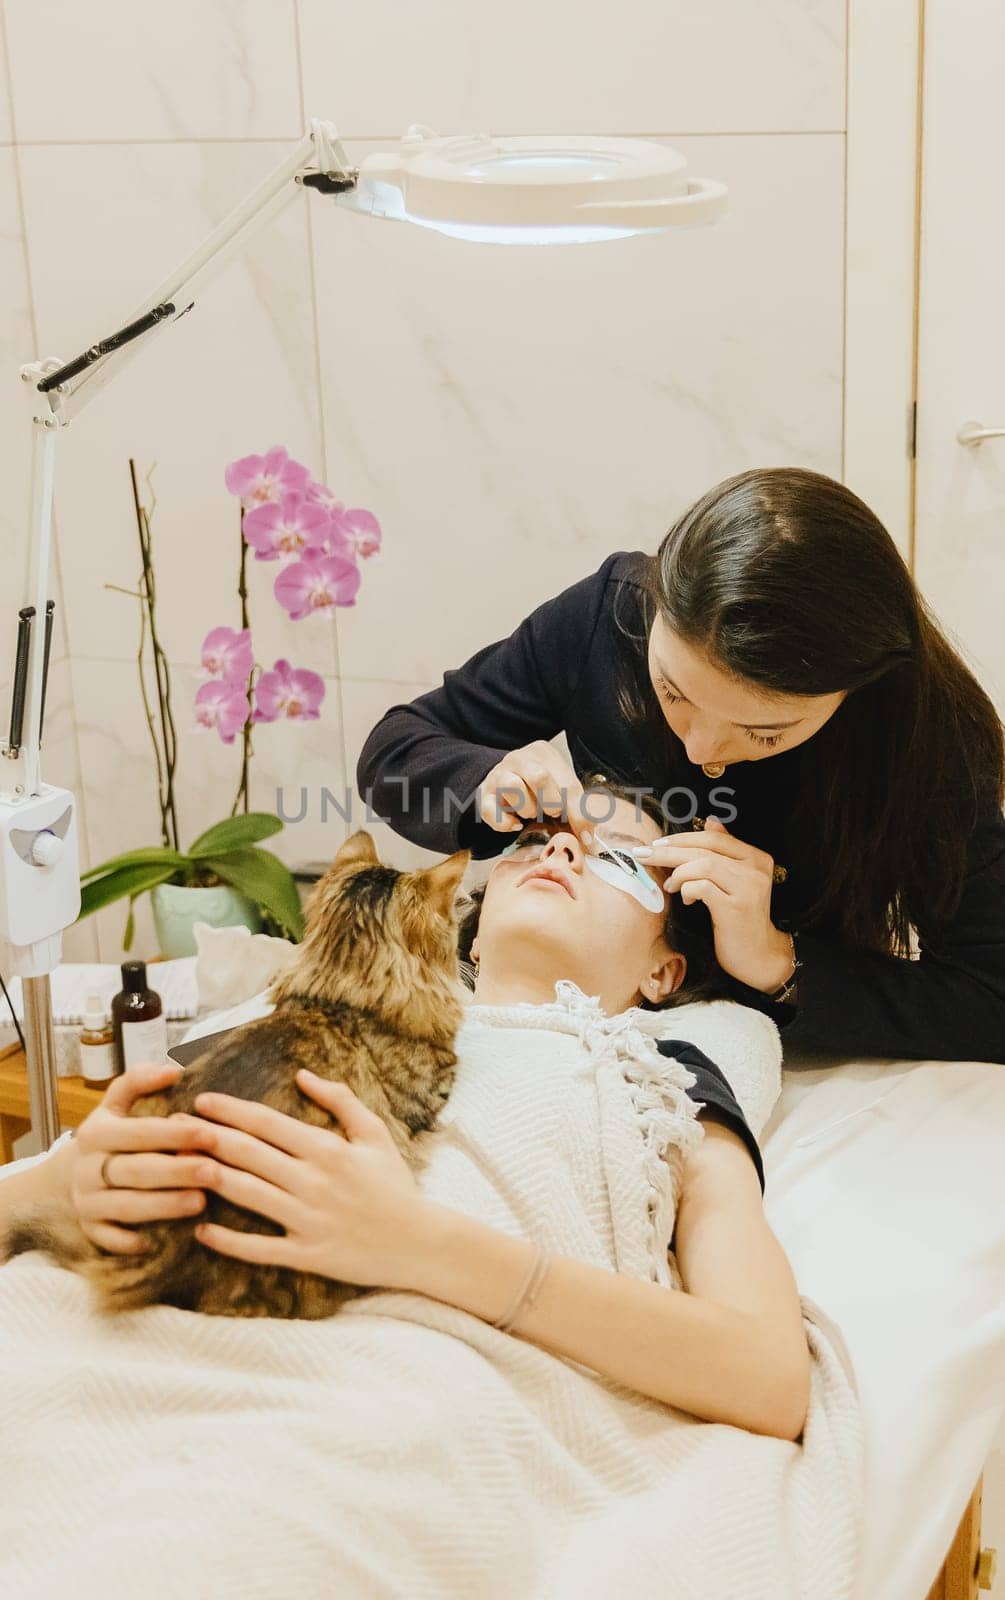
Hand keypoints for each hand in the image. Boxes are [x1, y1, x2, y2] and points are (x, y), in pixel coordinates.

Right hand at [64, 1061, 212, 1254]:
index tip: (209, 1132)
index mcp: (96, 1132)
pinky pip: (112, 1240)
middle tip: (214, 1171)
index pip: (138, 1132)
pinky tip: (169, 1239)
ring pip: (126, 1207)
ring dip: (164, 1206)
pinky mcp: (89, 1231)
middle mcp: (86, 1168)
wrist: (74, 1174)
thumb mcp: (118, 1103)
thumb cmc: (115, 1133)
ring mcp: (86, 1202)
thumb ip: (140, 1082)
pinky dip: (137, 1241)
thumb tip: (171, 1069)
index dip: (174, 1133)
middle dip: (176, 1171)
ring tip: (201, 1202)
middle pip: (135, 1171)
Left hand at [188, 1071, 430, 1289]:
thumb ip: (340, 1101)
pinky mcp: (307, 1255)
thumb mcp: (374, 1134)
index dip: (231, 1110)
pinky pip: (260, 1248)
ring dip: (209, 1178)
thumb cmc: (395, 1184)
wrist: (420, 1242)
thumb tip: (303, 1074)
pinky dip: (228, 1240)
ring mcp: (308, 1220)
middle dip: (208, 1137)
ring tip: (178, 1166)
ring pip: (248, 1195)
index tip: (201, 1100)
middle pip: (249, 1155)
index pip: (269, 1124)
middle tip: (174, 1127)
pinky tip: (202, 1229)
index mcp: (328, 1149)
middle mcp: (314, 1182)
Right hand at [478, 741, 587, 836]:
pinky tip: (515, 824)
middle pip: (539, 777)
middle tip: (553, 813)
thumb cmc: (537, 788)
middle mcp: (519, 759)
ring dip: (527, 809)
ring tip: (532, 813)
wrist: (503, 781)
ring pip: (513, 787)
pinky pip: (491, 811)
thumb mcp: (559, 788)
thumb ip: (575, 807)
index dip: (579, 814)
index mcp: (544, 753)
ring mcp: (498, 774)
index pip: (568, 783)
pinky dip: (505, 823)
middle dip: (551, 802)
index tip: (586, 837)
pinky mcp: (483, 794)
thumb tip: (589, 839)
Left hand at [636, 817, 794, 991]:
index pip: (714, 838)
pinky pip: (702, 887)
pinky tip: (685, 899)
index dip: (682, 839)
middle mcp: (755, 869)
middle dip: (669, 851)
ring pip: (703, 864)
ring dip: (678, 873)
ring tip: (670, 885)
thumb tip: (711, 821)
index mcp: (756, 858)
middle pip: (705, 849)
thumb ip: (725, 853)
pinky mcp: (736, 907)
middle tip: (643, 854)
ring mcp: (748, 887)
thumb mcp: (735, 882)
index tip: (657, 844)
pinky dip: (687, 889)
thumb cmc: (740, 918)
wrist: (758, 956)